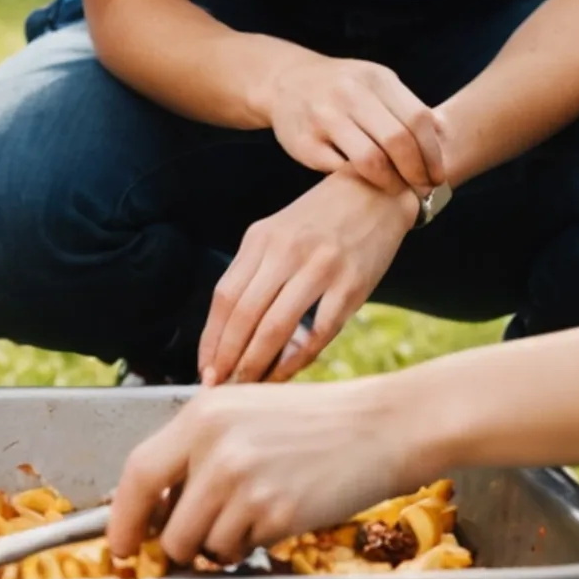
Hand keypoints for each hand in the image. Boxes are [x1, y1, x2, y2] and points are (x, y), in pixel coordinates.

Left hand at [109, 379, 423, 567]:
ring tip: (250, 515)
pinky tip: (278, 514)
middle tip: (192, 542)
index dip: (122, 517)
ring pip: (202, 545)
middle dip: (174, 545)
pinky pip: (241, 550)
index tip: (121, 542)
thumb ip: (196, 449)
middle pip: (167, 525)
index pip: (138, 472)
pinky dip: (252, 544)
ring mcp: (246, 482)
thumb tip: (153, 503)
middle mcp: (218, 447)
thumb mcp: (242, 413)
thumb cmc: (310, 421)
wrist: (377, 426)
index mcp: (203, 415)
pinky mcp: (277, 513)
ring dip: (218, 545)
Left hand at [200, 174, 416, 386]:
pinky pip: (319, 331)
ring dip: (257, 364)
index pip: (224, 297)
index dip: (211, 339)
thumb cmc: (320, 220)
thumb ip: (255, 274)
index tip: (204, 368)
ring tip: (247, 386)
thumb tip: (231, 333)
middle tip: (218, 386)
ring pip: (276, 327)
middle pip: (244, 315)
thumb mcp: (278, 233)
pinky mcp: (351, 285)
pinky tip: (285, 373)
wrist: (375, 192)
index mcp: (260, 238)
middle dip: (227, 358)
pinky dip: (298, 358)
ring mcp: (320, 267)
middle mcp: (285, 251)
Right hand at [258, 49, 444, 192]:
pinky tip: (366, 185)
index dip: (433, 153)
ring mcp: (323, 116)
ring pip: (369, 160)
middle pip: (397, 141)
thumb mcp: (374, 83)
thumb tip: (444, 142)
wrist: (285, 81)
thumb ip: (404, 108)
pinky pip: (340, 171)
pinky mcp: (303, 142)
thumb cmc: (342, 88)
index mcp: (375, 78)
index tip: (438, 176)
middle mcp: (349, 93)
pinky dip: (358, 181)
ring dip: (390, 183)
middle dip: (415, 172)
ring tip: (396, 189)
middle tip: (421, 189)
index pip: (418, 119)